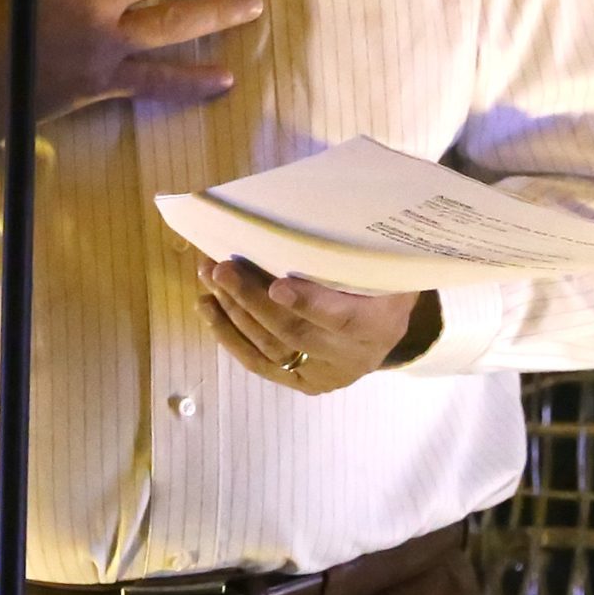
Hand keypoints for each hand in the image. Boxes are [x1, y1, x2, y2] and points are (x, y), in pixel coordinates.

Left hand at [194, 257, 438, 394]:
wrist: (384, 331)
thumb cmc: (380, 283)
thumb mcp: (381, 265)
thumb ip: (352, 252)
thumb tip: (307, 211)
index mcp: (379, 324)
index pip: (342, 318)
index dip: (308, 303)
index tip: (278, 286)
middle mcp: (352, 357)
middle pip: (294, 332)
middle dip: (252, 300)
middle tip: (222, 269)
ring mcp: (324, 375)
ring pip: (270, 347)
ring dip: (232, 313)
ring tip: (209, 278)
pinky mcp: (300, 382)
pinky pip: (259, 363)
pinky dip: (230, 336)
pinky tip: (209, 309)